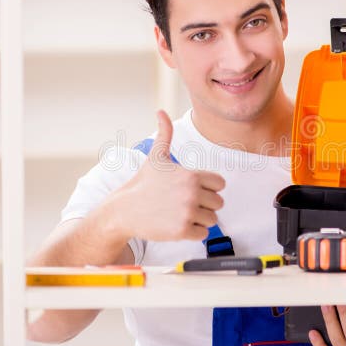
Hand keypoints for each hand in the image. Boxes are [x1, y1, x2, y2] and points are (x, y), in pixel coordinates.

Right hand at [100, 110, 225, 241]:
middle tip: (184, 204)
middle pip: (218, 203)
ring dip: (200, 219)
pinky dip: (193, 232)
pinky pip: (203, 234)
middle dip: (204, 205)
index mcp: (192, 175)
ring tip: (181, 214)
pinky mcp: (182, 230)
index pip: (220, 184)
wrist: (124, 209)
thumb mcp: (156, 157)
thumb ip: (165, 134)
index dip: (209, 188)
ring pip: (212, 219)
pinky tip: (178, 225)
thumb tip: (161, 111)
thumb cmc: (143, 183)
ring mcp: (187, 212)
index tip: (193, 189)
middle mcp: (192, 193)